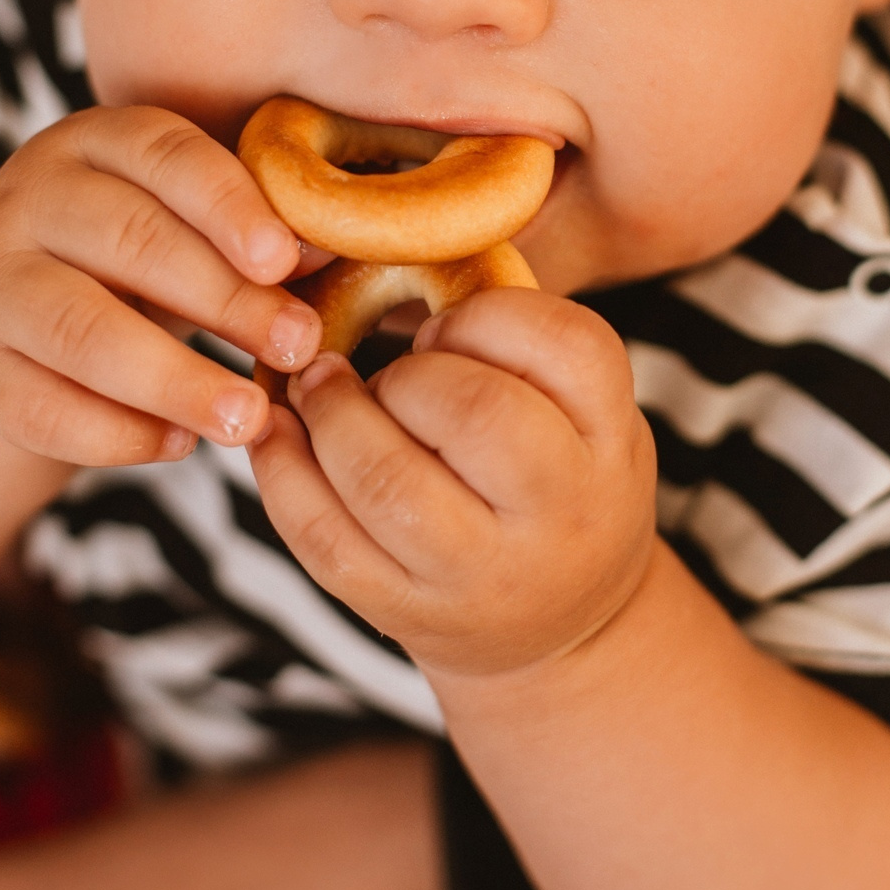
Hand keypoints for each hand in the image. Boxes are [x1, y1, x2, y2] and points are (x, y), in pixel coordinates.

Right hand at [0, 105, 324, 466]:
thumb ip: (253, 232)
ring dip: (173, 380)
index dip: (229, 206)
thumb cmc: (141, 257)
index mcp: (95, 142)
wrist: (25, 317)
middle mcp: (29, 197)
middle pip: (130, 242)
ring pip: (82, 330)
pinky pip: (44, 408)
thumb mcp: (189, 223)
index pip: (166, 156)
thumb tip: (329, 256)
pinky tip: (181, 445)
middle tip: (299, 347)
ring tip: (246, 418)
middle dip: (225, 300)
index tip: (287, 261)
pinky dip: (119, 434)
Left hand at [250, 288, 656, 677]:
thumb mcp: (582, 413)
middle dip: (406, 374)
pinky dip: (284, 472)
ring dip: (331, 414)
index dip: (486, 317)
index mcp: (611, 441)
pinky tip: (278, 434)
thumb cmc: (559, 481)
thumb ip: (520, 344)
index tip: (447, 330)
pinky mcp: (409, 615)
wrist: (564, 629)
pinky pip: (327, 541)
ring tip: (319, 389)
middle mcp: (564, 514)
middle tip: (385, 373)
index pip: (567, 345)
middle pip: (477, 413)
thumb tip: (386, 260)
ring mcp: (484, 577)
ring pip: (388, 483)